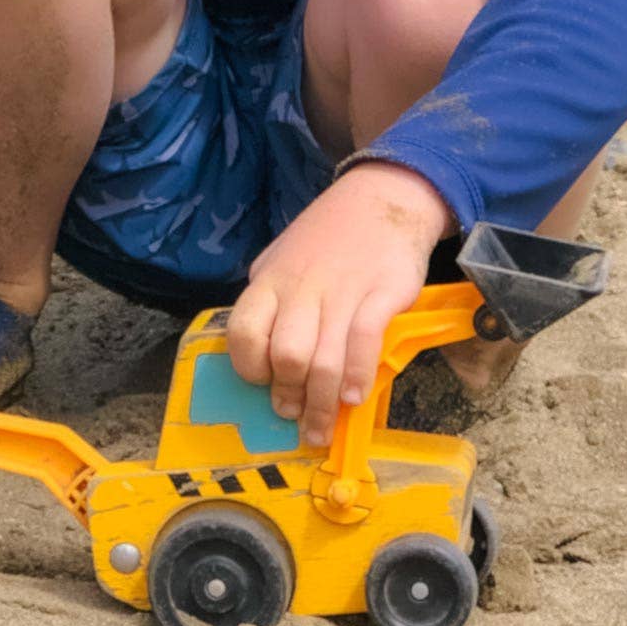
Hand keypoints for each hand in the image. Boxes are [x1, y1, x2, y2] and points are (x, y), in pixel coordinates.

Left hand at [225, 163, 450, 448]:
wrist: (382, 199)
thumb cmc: (327, 236)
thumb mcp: (283, 259)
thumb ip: (271, 300)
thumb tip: (261, 353)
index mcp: (271, 281)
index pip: (244, 332)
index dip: (250, 368)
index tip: (265, 385)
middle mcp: (302, 288)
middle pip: (285, 356)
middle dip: (289, 396)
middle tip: (297, 417)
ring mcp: (343, 291)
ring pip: (323, 360)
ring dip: (321, 404)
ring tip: (322, 426)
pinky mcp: (381, 293)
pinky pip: (364, 343)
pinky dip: (357, 376)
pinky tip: (354, 397)